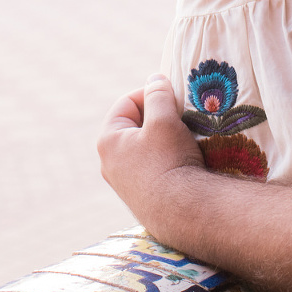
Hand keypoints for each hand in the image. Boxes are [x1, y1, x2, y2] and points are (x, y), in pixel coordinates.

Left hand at [97, 74, 203, 225]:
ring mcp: (124, 184)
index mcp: (107, 140)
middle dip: (157, 118)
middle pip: (134, 126)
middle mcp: (109, 163)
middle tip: (180, 116)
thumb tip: (154, 79)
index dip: (150, 94)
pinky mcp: (141, 198)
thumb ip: (158, 95)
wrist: (183, 212)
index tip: (172, 97)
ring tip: (184, 138)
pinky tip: (182, 162)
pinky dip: (165, 160)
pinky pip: (151, 168)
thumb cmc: (170, 160)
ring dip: (162, 139)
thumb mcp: (164, 119)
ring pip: (144, 148)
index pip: (127, 103)